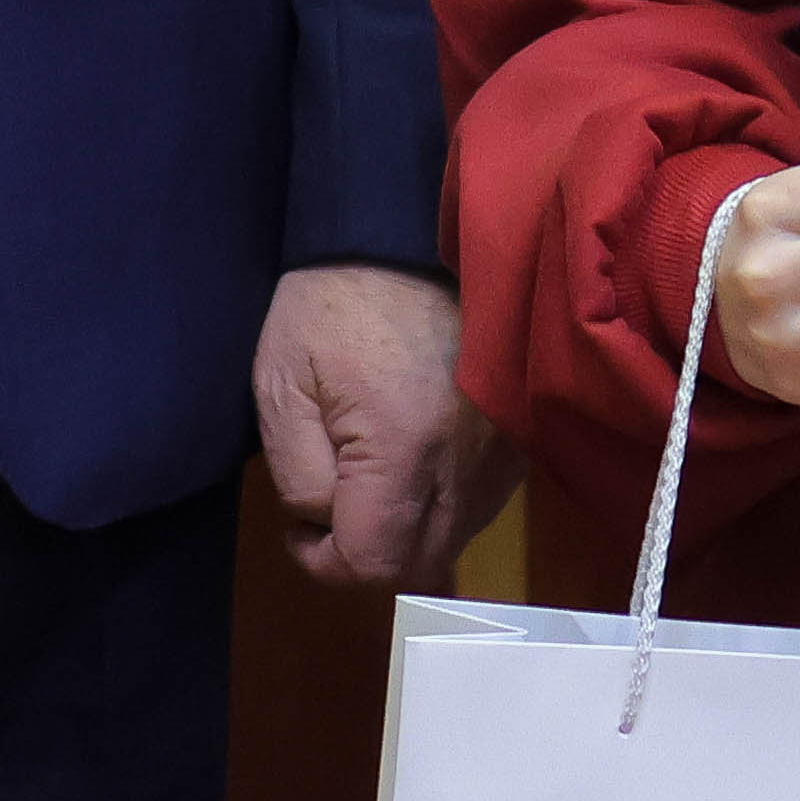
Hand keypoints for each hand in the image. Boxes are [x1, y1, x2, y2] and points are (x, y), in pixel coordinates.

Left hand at [252, 263, 499, 592]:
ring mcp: (502, 454)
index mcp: (403, 452)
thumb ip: (299, 475)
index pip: (374, 563)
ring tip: (369, 484)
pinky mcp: (519, 438)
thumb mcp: (280, 386)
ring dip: (408, 533)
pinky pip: (481, 505)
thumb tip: (323, 524)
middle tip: (330, 512)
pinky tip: (412, 465)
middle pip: (420, 565)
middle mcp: (466, 466)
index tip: (298, 527)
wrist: (405, 235)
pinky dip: (442, 505)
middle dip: (367, 554)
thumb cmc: (331, 306)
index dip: (324, 563)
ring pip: (454, 540)